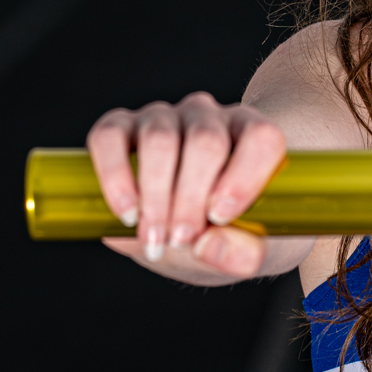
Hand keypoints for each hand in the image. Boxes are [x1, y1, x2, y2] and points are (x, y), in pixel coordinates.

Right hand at [86, 92, 286, 279]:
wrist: (190, 228)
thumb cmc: (227, 232)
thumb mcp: (245, 250)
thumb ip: (241, 253)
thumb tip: (209, 246)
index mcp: (254, 138)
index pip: (261, 138)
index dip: (243, 175)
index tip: (221, 216)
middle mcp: (211, 118)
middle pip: (206, 142)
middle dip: (190, 198)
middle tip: (181, 241)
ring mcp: (165, 118)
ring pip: (160, 139)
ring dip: (155, 195)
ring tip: (155, 238)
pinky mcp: (121, 126)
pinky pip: (110, 138)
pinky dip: (114, 176)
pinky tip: (126, 212)